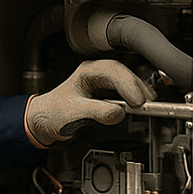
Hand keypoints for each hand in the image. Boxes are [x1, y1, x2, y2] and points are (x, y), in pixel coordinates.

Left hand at [25, 59, 156, 145]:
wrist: (44, 121)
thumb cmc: (53, 113)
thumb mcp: (74, 113)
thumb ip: (97, 112)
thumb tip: (118, 113)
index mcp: (86, 72)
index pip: (112, 72)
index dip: (127, 85)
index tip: (136, 100)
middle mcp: (95, 73)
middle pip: (123, 73)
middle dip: (137, 86)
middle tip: (147, 102)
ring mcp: (101, 82)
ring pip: (125, 79)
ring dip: (138, 89)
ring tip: (148, 102)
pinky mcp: (106, 92)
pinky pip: (124, 89)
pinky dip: (133, 95)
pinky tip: (140, 102)